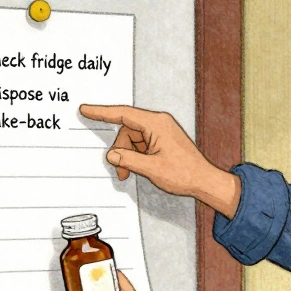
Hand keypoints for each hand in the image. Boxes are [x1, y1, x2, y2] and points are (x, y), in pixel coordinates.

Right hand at [78, 104, 240, 216]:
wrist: (204, 180)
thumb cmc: (185, 173)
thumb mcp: (151, 168)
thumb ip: (128, 160)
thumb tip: (112, 155)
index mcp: (157, 124)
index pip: (123, 113)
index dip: (102, 112)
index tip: (85, 109)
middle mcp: (158, 124)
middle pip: (126, 130)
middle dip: (120, 150)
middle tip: (121, 170)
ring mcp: (160, 132)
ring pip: (132, 139)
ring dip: (127, 156)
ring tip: (129, 173)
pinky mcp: (161, 140)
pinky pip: (140, 144)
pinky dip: (135, 156)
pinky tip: (138, 169)